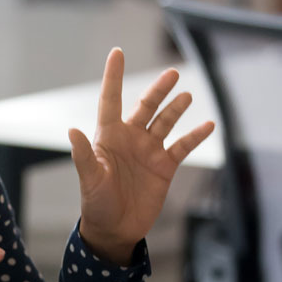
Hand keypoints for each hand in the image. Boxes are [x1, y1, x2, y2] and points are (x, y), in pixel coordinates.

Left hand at [70, 48, 214, 264]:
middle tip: (171, 73)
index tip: (117, 52)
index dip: (114, 76)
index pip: (111, 99)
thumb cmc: (96, 203)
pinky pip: (183, 146)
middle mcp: (130, 138)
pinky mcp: (164, 166)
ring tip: (187, 95)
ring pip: (166, 122)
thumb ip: (84, 155)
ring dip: (176, 108)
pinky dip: (196, 136)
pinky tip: (208, 125)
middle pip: (146, 106)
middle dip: (158, 89)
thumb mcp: (89, 179)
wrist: (115, 230)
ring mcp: (149, 151)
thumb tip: (72, 130)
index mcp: (109, 136)